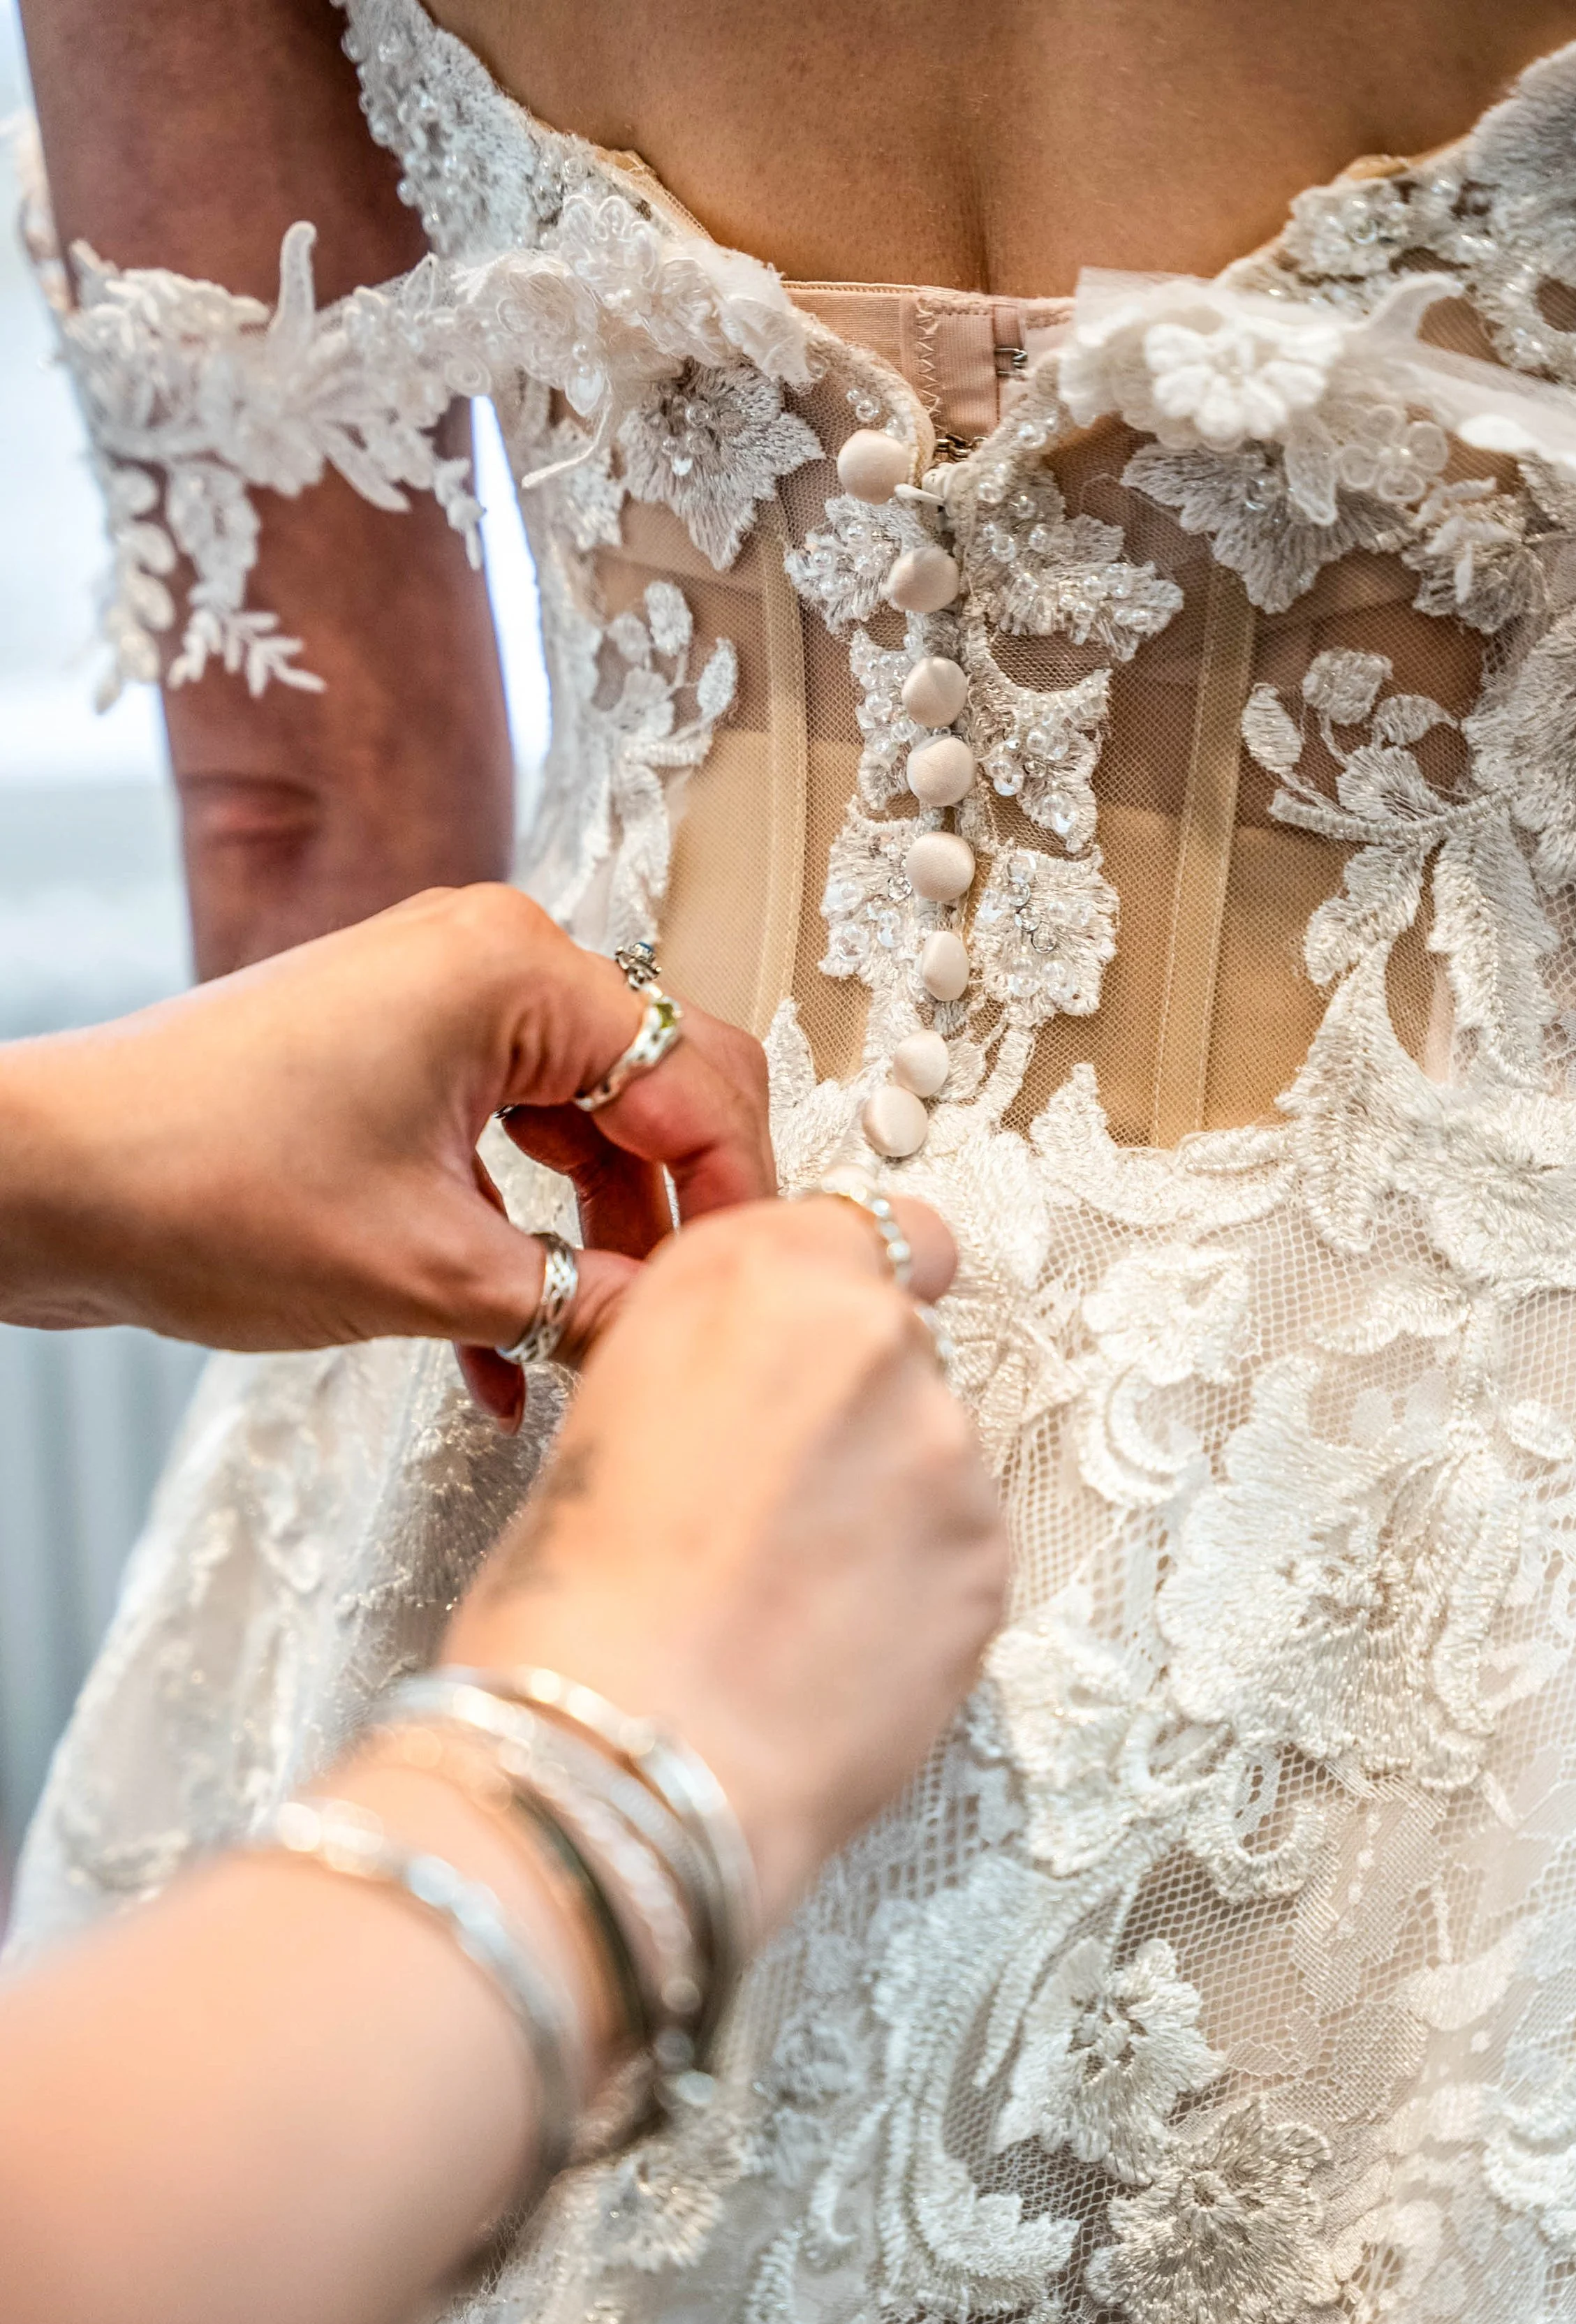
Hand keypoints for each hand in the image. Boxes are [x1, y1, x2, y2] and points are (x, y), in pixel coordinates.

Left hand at [0, 886, 773, 1424]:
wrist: (44, 1183)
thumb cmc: (198, 1181)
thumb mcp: (426, 1270)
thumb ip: (582, 1304)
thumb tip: (676, 1338)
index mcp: (515, 969)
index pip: (699, 1078)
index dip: (741, 1200)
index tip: (753, 1296)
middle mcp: (489, 961)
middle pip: (657, 1091)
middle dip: (678, 1219)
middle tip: (693, 1320)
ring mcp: (438, 1007)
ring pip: (584, 1131)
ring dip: (595, 1248)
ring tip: (595, 1353)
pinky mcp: (397, 1060)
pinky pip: (507, 1148)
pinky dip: (519, 1242)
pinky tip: (506, 1359)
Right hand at [445, 1196, 1007, 1929]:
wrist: (625, 1750)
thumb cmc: (577, 1602)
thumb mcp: (608, 1410)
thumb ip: (713, 1354)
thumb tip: (761, 1375)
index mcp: (756, 1272)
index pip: (865, 1230)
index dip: (847, 1292)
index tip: (824, 1345)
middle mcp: (870, 1334)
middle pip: (897, 1347)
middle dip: (851, 1411)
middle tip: (769, 1504)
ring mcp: (945, 1447)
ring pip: (933, 1453)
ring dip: (882, 1504)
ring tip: (787, 1594)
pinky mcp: (990, 1556)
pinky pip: (959, 1550)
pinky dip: (911, 1588)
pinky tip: (828, 1642)